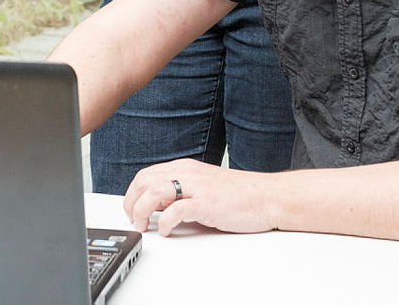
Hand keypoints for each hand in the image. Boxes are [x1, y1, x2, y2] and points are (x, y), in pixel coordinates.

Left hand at [123, 158, 276, 235]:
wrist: (268, 196)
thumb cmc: (239, 194)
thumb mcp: (203, 186)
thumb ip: (181, 191)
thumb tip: (158, 206)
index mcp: (185, 167)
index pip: (146, 175)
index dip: (133, 193)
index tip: (131, 208)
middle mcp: (187, 173)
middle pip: (144, 182)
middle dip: (131, 202)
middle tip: (134, 220)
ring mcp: (197, 187)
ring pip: (154, 192)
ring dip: (141, 211)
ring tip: (143, 225)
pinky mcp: (207, 203)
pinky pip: (176, 210)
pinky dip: (164, 222)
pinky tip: (165, 230)